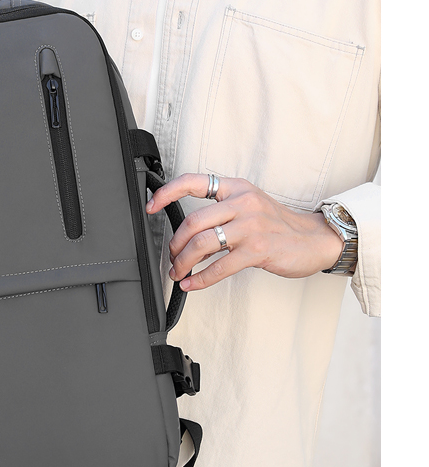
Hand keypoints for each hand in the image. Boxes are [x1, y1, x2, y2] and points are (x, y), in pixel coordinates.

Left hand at [146, 173, 343, 291]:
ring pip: (202, 244)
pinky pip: (220, 266)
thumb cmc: (279, 226)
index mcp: (236, 188)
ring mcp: (251, 225)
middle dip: (175, 244)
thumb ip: (220, 216)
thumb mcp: (249, 208)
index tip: (151, 206)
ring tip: (178, 272)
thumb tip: (188, 237)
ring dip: (183, 262)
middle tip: (172, 258)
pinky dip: (200, 278)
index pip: (194, 182)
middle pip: (193, 222)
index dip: (167, 193)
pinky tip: (192, 284)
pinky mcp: (258, 249)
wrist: (315, 239)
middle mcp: (242, 202)